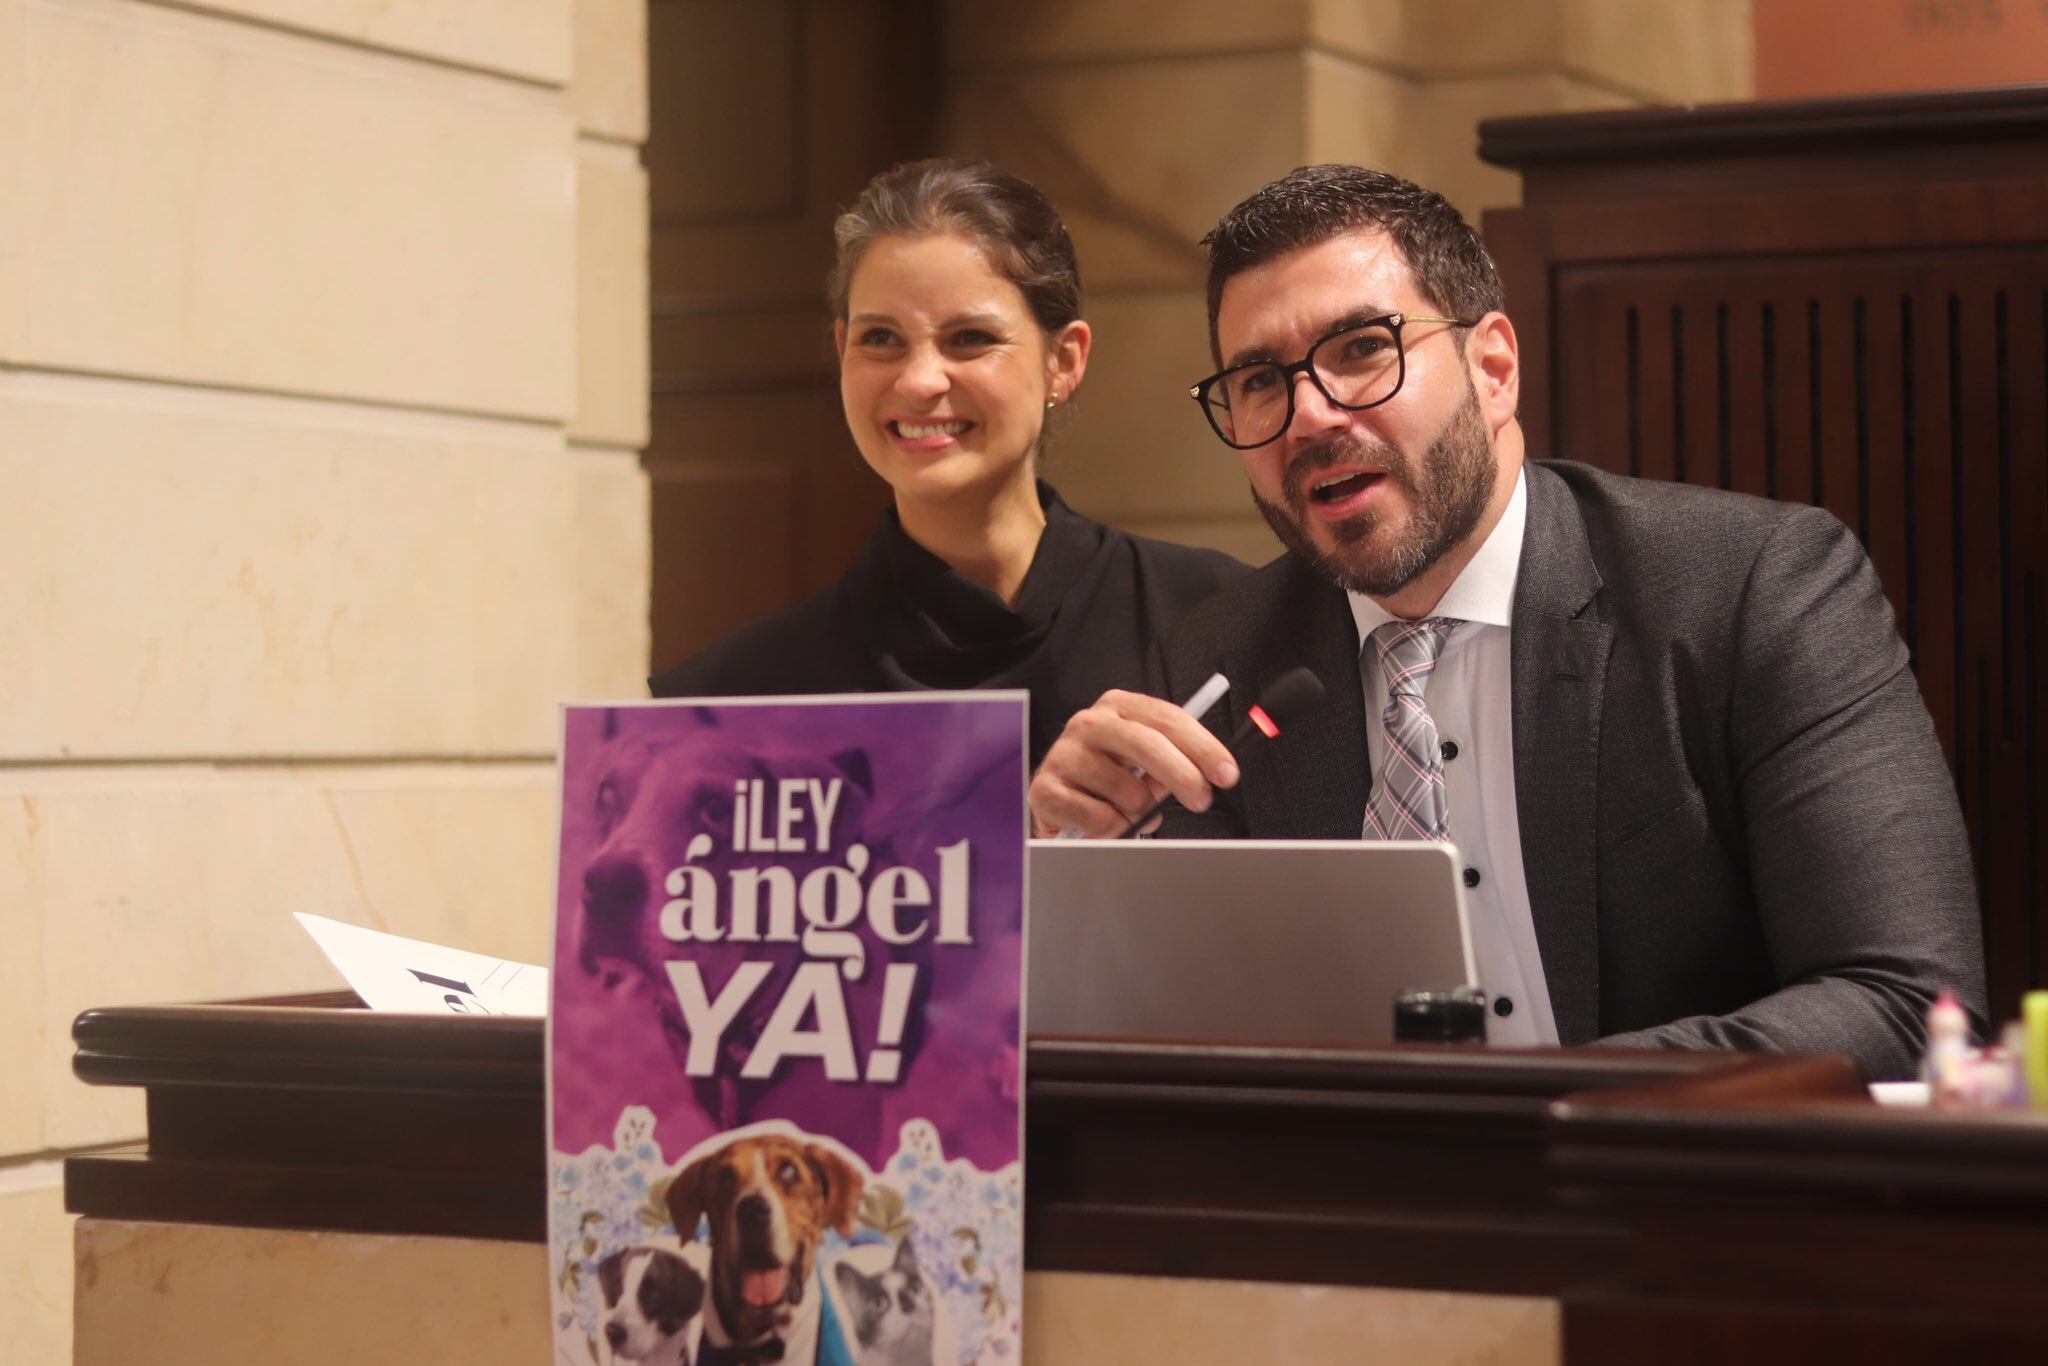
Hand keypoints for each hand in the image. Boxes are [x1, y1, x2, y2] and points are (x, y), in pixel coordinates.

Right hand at [1028, 689, 1239, 837]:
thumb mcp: (1144, 764)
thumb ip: (1172, 762)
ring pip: (1125, 790)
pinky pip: (1099, 817)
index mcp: (1119, 707)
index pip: (1168, 719)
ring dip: (1139, 811)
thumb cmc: (1109, 781)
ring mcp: (1064, 754)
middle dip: (1183, 776)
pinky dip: (1112, 828)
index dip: (1203, 747)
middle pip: (1148, 745)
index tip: (1227, 774)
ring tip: (1128, 812)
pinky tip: (1102, 821)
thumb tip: (1200, 778)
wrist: (1056, 802)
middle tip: (1201, 800)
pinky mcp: (1045, 790)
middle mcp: (1089, 723)